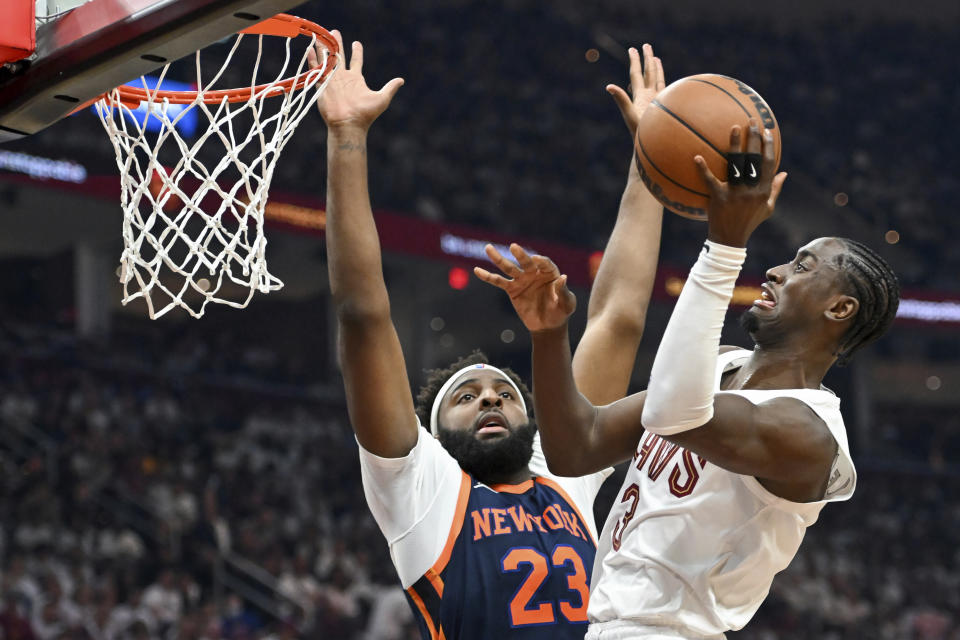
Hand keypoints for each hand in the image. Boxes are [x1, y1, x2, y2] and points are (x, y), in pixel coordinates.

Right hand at [312, 31, 403, 130]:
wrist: (349, 125)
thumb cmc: (366, 114)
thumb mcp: (382, 98)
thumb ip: (390, 87)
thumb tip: (402, 80)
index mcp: (356, 79)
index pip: (356, 61)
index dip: (357, 51)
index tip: (356, 43)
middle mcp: (343, 78)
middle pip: (339, 56)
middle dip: (336, 44)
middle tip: (334, 32)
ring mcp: (331, 81)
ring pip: (326, 60)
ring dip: (322, 48)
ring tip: (320, 36)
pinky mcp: (321, 86)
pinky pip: (315, 70)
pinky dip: (312, 60)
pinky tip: (309, 50)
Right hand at [474, 244, 576, 332]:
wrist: (548, 325)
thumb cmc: (560, 312)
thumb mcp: (567, 304)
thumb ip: (564, 291)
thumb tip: (563, 277)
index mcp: (550, 273)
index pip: (545, 264)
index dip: (541, 261)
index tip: (535, 259)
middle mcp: (534, 273)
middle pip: (525, 262)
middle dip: (520, 255)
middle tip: (513, 246)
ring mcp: (522, 280)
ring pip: (509, 268)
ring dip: (499, 258)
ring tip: (488, 248)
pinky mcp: (512, 289)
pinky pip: (498, 282)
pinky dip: (488, 276)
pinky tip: (477, 270)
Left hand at [606, 43, 664, 139]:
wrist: (649, 146)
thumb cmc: (639, 132)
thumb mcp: (629, 114)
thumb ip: (621, 99)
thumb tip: (608, 86)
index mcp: (638, 96)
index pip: (636, 74)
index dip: (634, 61)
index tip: (632, 49)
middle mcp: (646, 96)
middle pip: (646, 73)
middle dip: (646, 59)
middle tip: (646, 45)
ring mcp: (655, 101)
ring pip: (656, 80)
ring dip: (655, 69)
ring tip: (655, 58)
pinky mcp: (663, 107)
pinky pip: (665, 90)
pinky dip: (665, 81)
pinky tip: (665, 79)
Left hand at [695, 119, 787, 247]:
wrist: (730, 239)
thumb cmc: (749, 222)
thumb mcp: (767, 208)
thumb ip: (776, 189)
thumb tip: (785, 173)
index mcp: (763, 191)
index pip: (769, 164)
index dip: (768, 146)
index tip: (766, 131)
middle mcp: (751, 190)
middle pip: (755, 159)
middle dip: (754, 138)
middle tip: (751, 121)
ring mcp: (735, 194)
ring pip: (736, 165)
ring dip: (735, 145)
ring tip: (734, 128)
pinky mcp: (719, 198)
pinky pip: (710, 181)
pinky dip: (703, 169)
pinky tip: (696, 156)